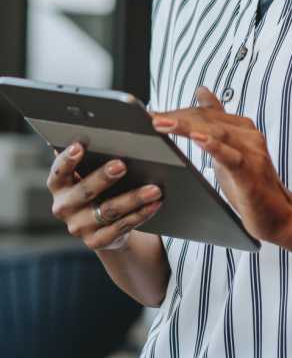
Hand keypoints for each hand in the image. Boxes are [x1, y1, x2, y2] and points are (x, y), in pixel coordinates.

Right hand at [47, 144, 162, 250]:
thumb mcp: (92, 169)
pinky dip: (141, 214)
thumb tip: (110, 126)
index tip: (80, 146)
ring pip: (108, 210)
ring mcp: (79, 226)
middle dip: (103, 177)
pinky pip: (121, 227)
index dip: (67, 160)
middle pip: (84, 191)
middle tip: (122, 165)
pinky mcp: (96, 241)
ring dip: (133, 198)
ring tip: (154, 188)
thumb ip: (96, 152)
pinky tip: (155, 203)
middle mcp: (64, 207)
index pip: (59, 171)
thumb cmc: (100, 183)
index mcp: (59, 184)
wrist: (103, 223)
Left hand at [152, 87, 291, 242]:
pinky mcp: (251, 173)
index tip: (150, 114)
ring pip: (216, 133)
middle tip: (152, 118)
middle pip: (208, 119)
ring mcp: (252, 152)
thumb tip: (202, 91)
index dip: (178, 111)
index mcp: (241, 127)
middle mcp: (248, 134)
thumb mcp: (228, 151)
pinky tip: (198, 139)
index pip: (205, 113)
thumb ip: (216, 124)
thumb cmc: (251, 184)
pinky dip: (214, 146)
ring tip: (164, 124)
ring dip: (187, 127)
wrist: (281, 216)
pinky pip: (231, 156)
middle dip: (177, 118)